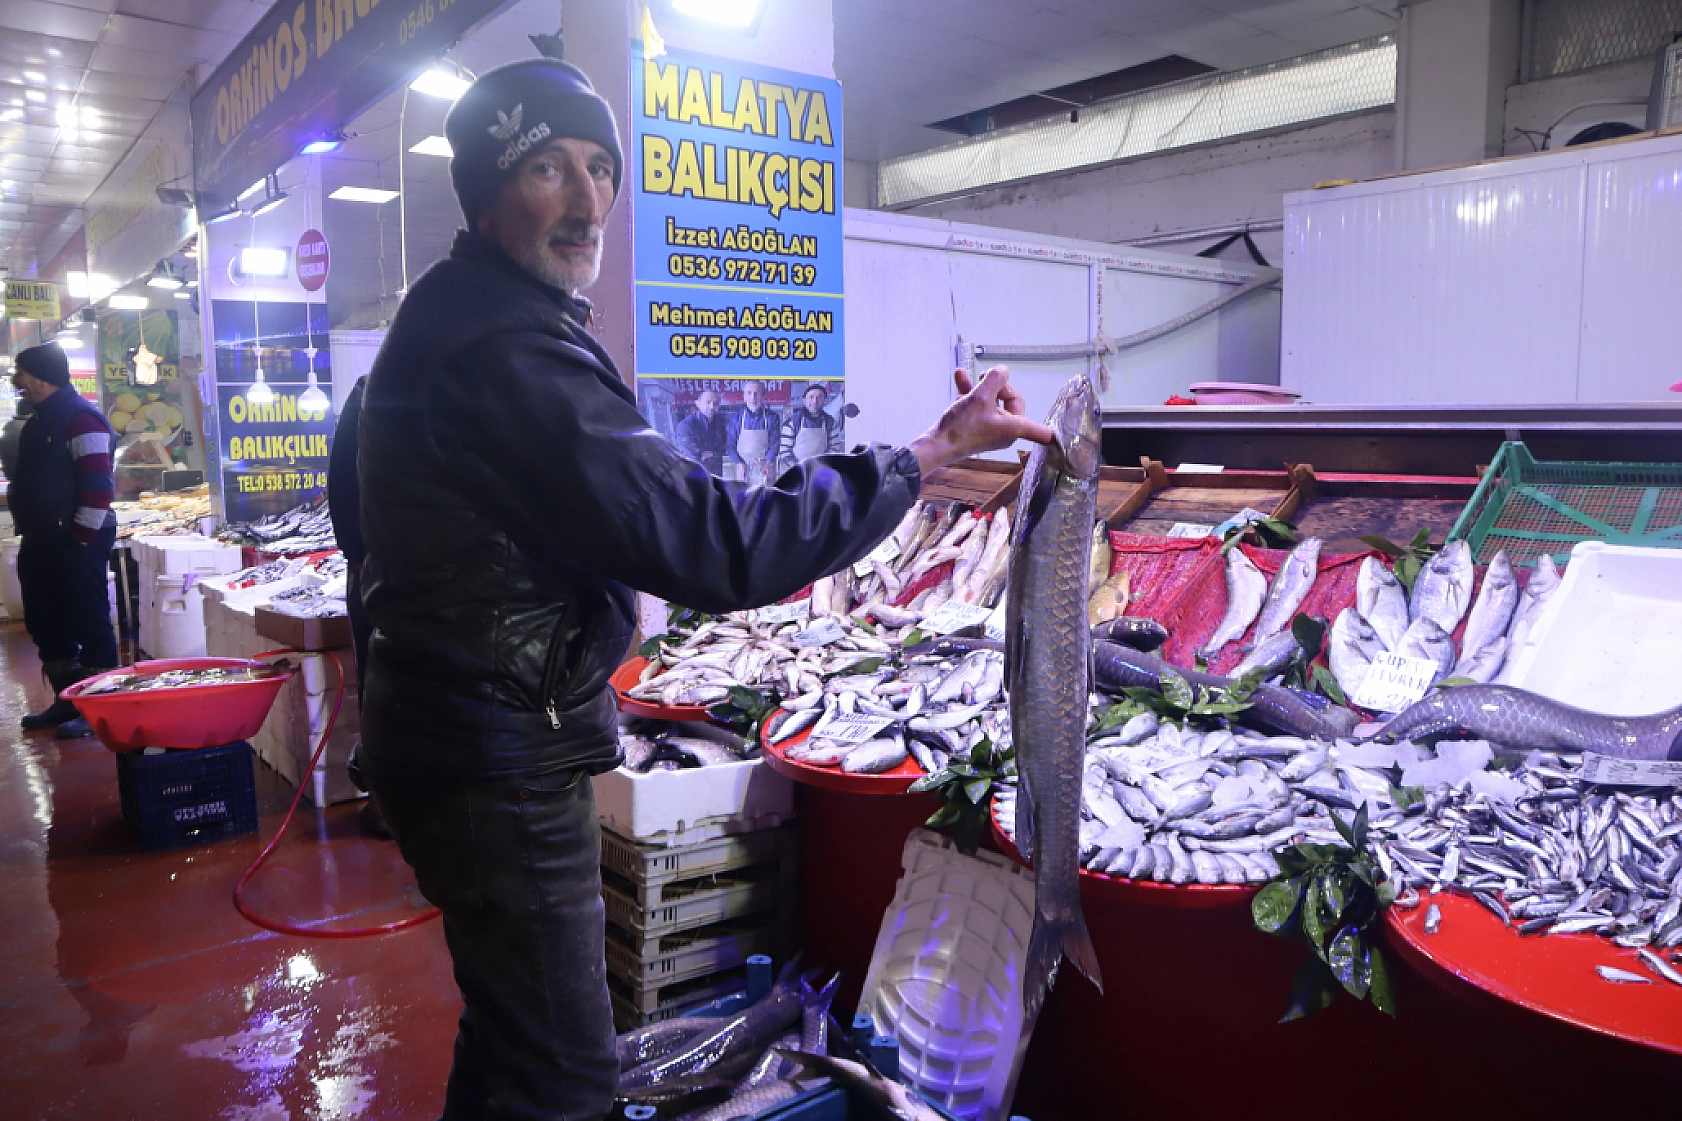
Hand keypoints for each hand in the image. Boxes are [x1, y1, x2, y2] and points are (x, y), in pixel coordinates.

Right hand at [908, 366, 1054, 477]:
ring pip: (991, 401)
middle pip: (1010, 400)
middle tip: (984, 379)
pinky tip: (959, 378)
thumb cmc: (960, 428)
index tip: (1061, 439)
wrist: (936, 445)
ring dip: (980, 386)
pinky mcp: (974, 427)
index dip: (1049, 432)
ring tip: (968, 376)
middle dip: (996, 386)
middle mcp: (1004, 431)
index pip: (1039, 431)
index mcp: (1013, 428)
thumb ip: (994, 379)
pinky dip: (970, 393)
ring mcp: (989, 429)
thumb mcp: (979, 397)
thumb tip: (1002, 372)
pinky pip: (978, 406)